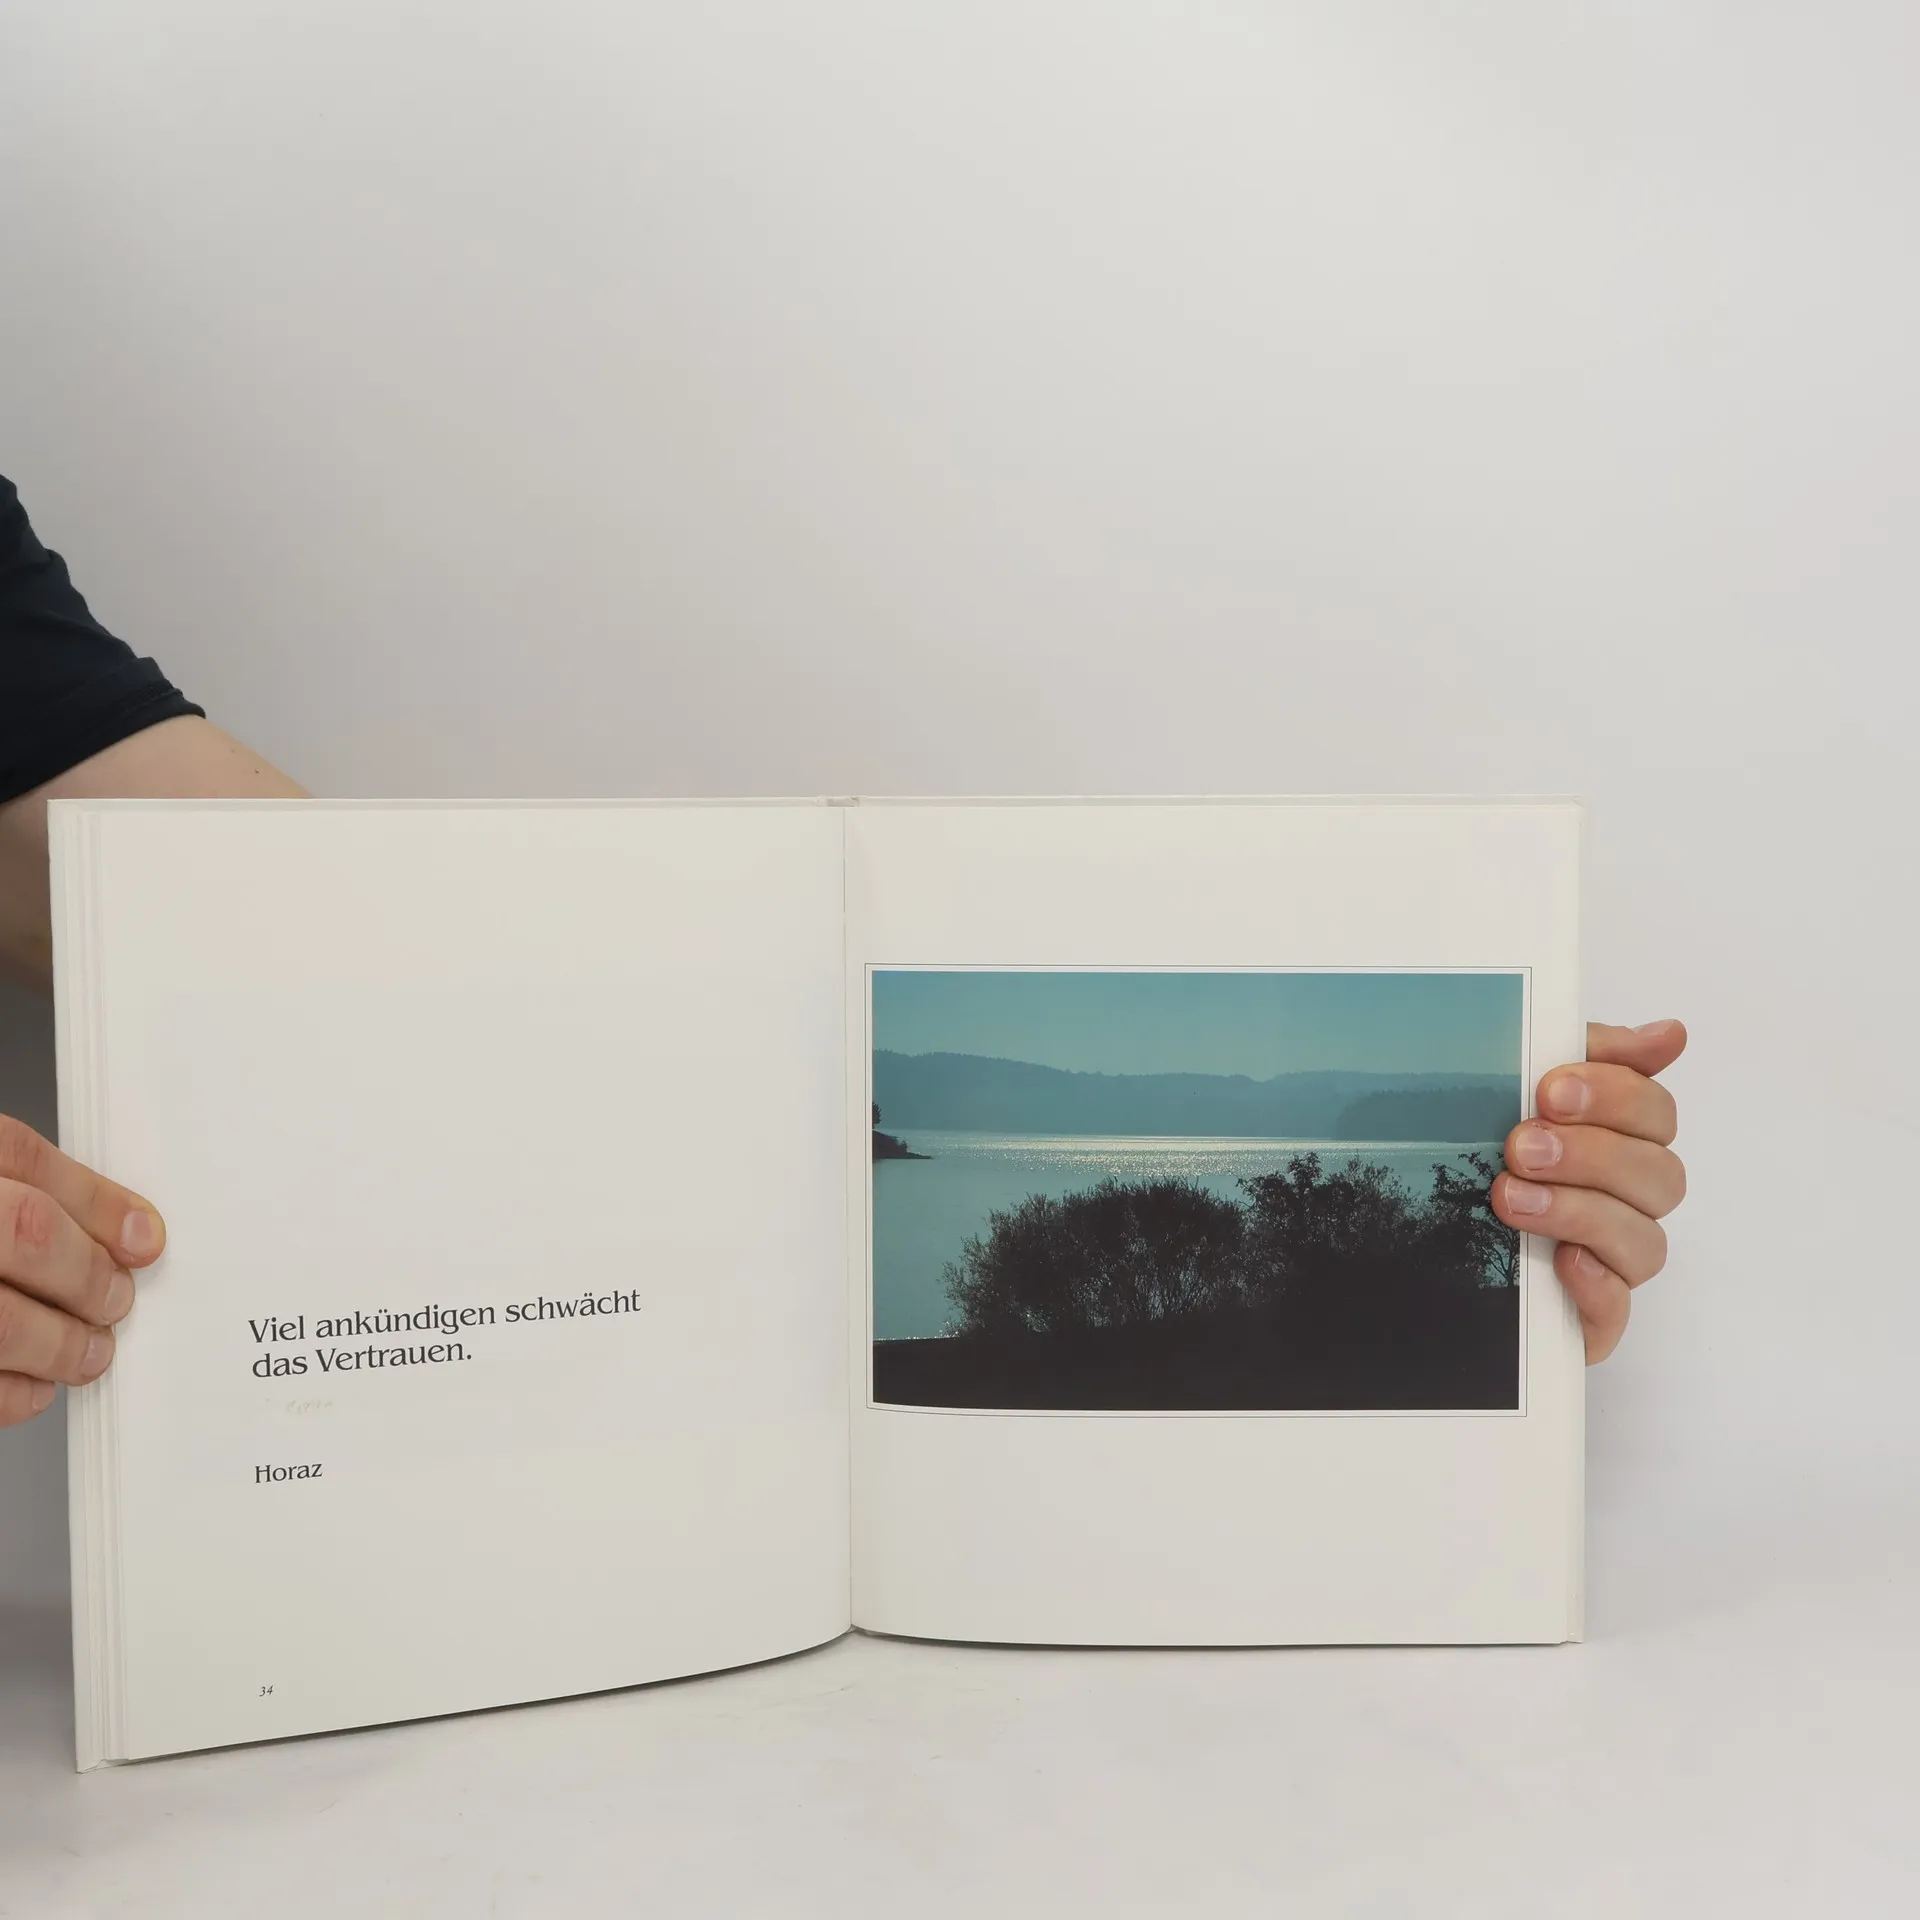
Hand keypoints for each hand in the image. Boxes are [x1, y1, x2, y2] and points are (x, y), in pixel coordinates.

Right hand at [0, 1117, 165, 1424]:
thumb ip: (16, 1188)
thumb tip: (122, 1229)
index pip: (20, 1156)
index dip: (96, 1202)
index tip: (141, 1238)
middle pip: (23, 1230)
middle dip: (87, 1273)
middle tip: (115, 1300)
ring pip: (1, 1320)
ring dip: (61, 1342)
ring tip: (88, 1351)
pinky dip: (13, 1393)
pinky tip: (33, 1386)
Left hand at [1491, 1019, 1687, 1362]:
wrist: (1413, 1247)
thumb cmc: (1479, 1153)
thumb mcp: (1515, 1090)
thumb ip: (1586, 1053)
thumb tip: (1670, 1034)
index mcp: (1619, 1141)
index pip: (1656, 1113)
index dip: (1615, 1096)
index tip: (1551, 1089)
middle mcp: (1627, 1201)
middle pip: (1659, 1175)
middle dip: (1592, 1154)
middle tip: (1522, 1145)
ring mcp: (1612, 1262)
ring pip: (1643, 1240)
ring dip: (1580, 1211)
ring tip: (1511, 1197)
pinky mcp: (1589, 1319)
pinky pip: (1616, 1308)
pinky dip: (1596, 1283)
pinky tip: (1562, 1261)